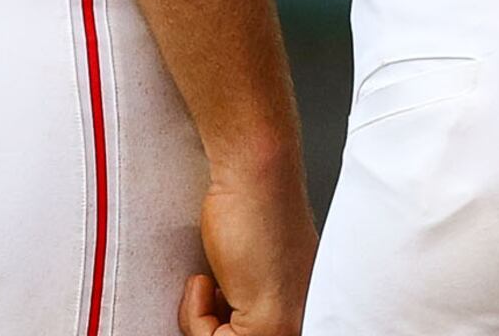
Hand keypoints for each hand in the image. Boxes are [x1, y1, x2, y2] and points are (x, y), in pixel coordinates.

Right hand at [180, 156, 317, 335]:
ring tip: (209, 283)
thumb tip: (222, 315)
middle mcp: (303, 318)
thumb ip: (244, 299)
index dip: (220, 318)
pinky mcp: (268, 324)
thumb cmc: (252, 208)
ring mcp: (289, 324)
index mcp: (304, 306)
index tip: (214, 302)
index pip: (254, 330)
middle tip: (211, 291)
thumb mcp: (250, 270)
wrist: (255, 176)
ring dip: (200, 319)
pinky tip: (207, 280)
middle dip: (211, 323)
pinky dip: (194, 315)